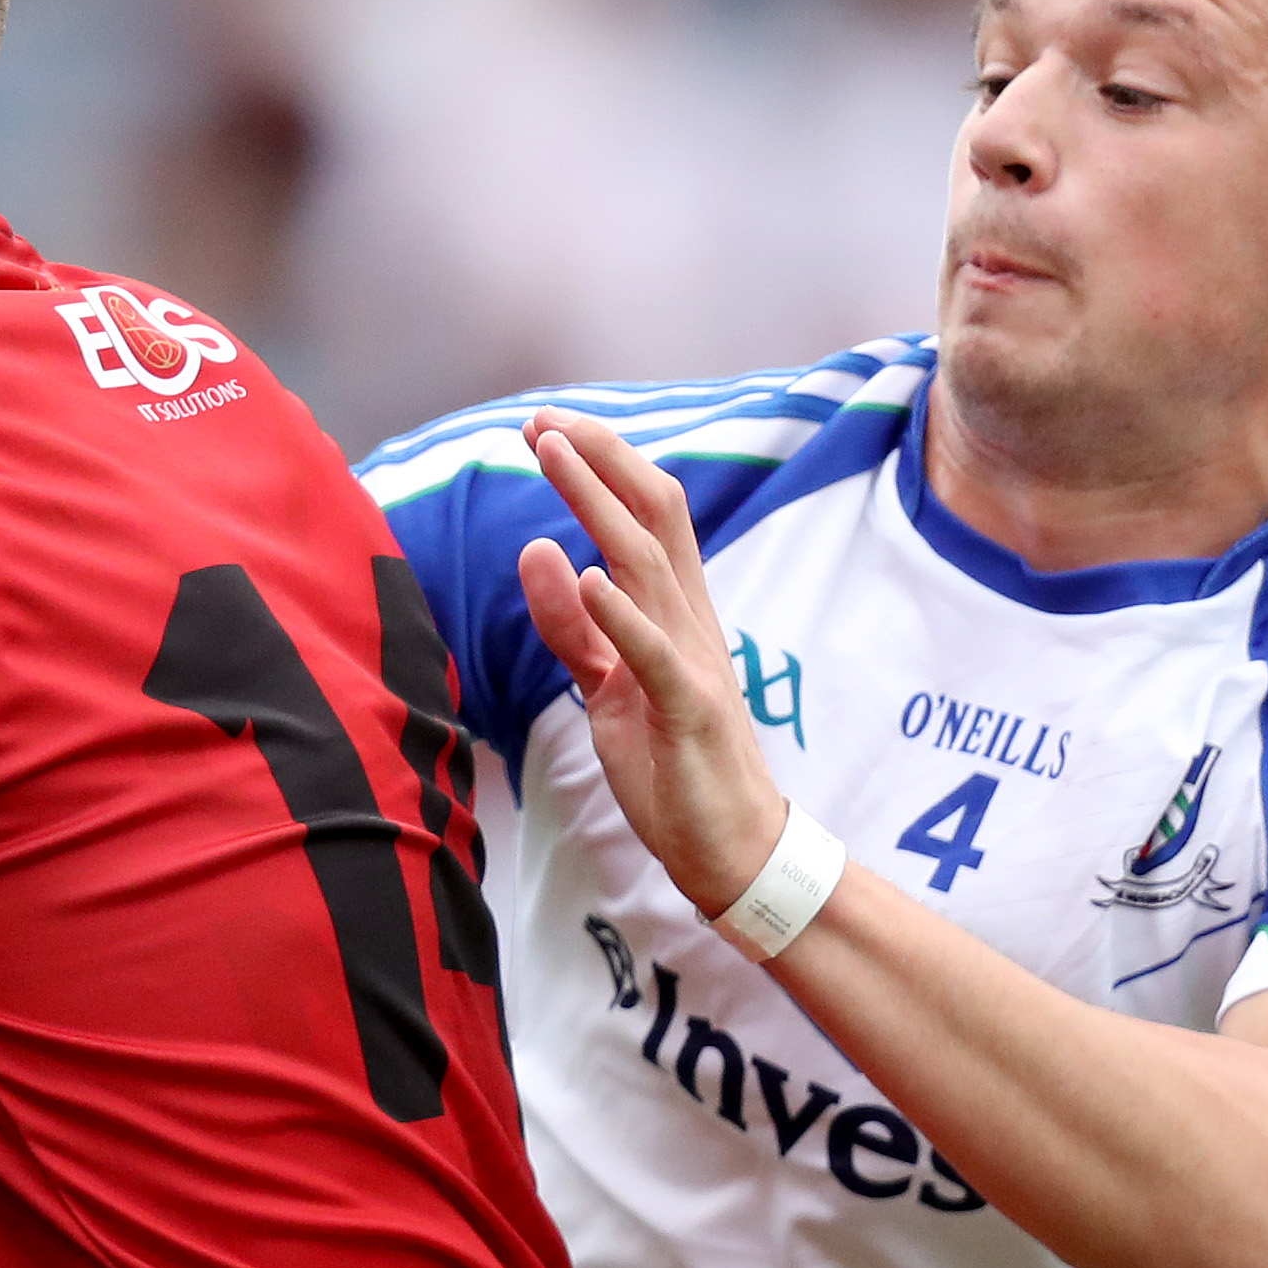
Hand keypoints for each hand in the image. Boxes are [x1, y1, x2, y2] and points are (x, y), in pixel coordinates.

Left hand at [513, 410, 788, 912]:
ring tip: (552, 458)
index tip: (546, 429)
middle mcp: (689, 621)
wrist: (730, 847)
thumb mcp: (605, 687)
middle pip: (651, 516)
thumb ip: (571, 626)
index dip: (598, 466)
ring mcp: (693, 661)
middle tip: (541, 421)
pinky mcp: (689, 710)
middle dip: (596, 462)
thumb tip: (537, 554)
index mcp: (673, 613)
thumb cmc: (673, 766)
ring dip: (597, 506)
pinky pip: (653, 653)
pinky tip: (586, 576)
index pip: (643, 516)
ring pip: (647, 564)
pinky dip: (620, 614)